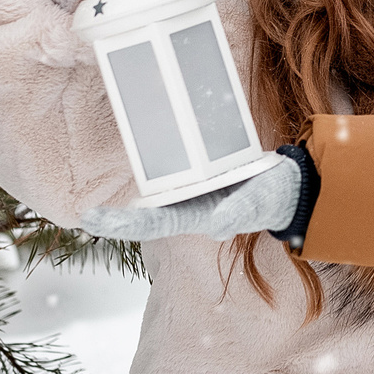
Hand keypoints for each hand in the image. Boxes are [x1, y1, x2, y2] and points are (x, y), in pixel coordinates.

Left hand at [82, 152, 303, 242]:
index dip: (125, 226)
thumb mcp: (260, 203)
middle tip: (86, 217)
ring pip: (153, 192)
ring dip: (127, 196)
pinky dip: (151, 159)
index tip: (95, 224)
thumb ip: (240, 212)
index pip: (156, 224)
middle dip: (115, 220)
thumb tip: (215, 224)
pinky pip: (170, 168)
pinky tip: (134, 148)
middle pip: (146, 215)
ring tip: (95, 201)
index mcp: (199, 215)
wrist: (288, 185)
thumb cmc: (273, 197)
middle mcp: (189, 205)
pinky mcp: (198, 172)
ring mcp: (192, 189)